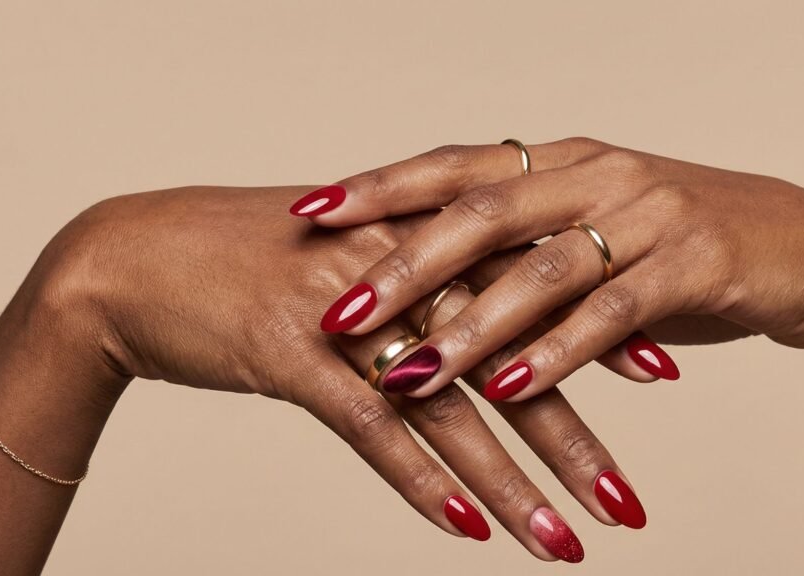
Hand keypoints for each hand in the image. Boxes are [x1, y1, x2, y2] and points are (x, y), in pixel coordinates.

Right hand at [23, 185, 650, 560]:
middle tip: (630, 502)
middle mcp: (398, 269)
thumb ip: (420, 273)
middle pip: (508, 358)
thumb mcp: (348, 251)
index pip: (532, 284)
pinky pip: (369, 427)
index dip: (599, 329)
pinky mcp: (290, 357)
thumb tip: (482, 308)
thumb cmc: (251, 259)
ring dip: (513, 483)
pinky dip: (419, 480)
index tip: (665, 373)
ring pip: (450, 407)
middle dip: (574, 438)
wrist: (138, 259)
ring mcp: (346, 313)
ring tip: (566, 544)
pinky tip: (466, 528)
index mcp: (422, 234)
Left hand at [298, 138, 803, 399]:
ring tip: (408, 373)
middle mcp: (597, 175)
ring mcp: (647, 216)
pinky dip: (557, 352)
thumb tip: (439, 282)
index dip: (381, 186)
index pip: (455, 166)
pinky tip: (512, 388)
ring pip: (540, 268)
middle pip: (481, 212)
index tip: (312, 209)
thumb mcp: (598, 233)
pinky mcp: (692, 265)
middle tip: (338, 308)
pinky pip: (610, 312)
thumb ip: (527, 250)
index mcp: (565, 160)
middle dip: (403, 265)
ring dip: (470, 327)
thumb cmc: (685, 244)